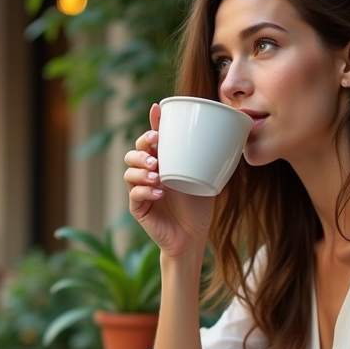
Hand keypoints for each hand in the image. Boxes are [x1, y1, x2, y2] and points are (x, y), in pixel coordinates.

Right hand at [124, 103, 214, 260]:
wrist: (193, 236)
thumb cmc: (198, 208)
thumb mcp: (204, 179)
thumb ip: (204, 159)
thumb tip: (220, 136)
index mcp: (162, 164)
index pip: (152, 141)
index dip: (152, 125)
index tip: (157, 111)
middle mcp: (148, 174)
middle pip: (134, 153)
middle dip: (142, 149)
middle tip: (155, 153)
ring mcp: (141, 191)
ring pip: (129, 172)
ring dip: (141, 170)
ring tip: (158, 175)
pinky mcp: (138, 208)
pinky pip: (134, 195)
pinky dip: (144, 191)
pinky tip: (159, 193)